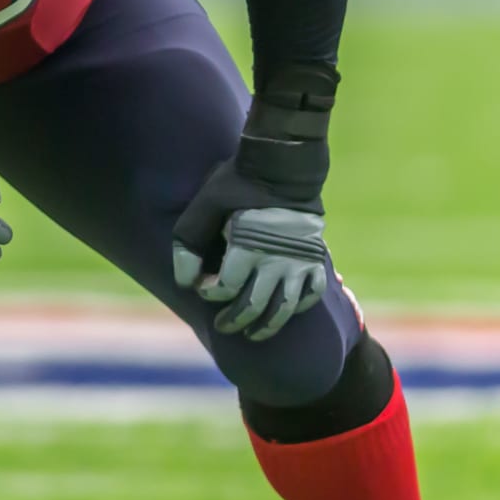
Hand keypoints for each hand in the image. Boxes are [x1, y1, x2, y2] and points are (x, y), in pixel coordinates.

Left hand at [171, 155, 327, 341]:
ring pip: (284, 309)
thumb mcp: (204, 206)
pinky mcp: (314, 260)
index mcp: (247, 247)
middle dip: (233, 320)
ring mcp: (299, 263)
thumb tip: (185, 282)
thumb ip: (188, 242)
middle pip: (253, 307)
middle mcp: (276, 261)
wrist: (283, 166)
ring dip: (266, 326)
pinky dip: (298, 308)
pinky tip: (283, 312)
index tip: (202, 287)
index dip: (208, 293)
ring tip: (252, 334)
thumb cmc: (237, 184)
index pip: (225, 289)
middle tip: (221, 325)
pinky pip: (310, 295)